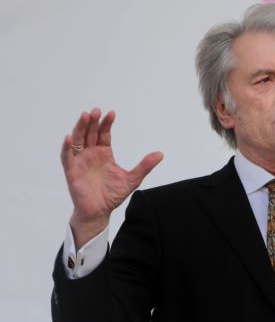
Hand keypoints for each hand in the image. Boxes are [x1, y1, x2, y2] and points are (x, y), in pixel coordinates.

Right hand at [60, 108, 162, 247]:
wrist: (100, 212)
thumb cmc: (112, 195)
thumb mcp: (132, 179)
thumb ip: (145, 166)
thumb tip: (161, 154)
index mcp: (104, 153)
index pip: (104, 134)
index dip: (106, 124)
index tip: (112, 113)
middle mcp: (91, 154)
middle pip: (90, 133)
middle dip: (92, 121)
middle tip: (96, 110)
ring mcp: (80, 161)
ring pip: (77, 140)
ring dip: (80, 128)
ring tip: (84, 116)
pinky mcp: (72, 171)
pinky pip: (66, 157)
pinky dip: (66, 147)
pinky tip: (69, 137)